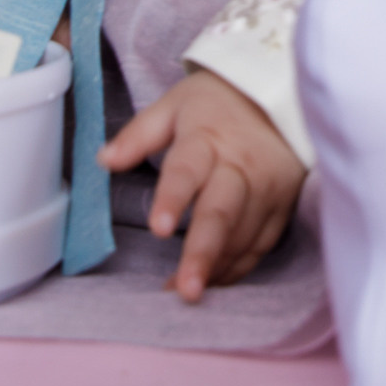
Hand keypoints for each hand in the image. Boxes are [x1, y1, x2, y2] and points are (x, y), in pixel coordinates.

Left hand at [98, 70, 304, 301]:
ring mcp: (266, 189)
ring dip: (215, 267)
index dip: (173, 198)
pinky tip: (214, 283)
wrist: (282, 93)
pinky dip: (238, 268)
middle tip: (186, 289)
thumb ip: (139, 134)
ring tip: (185, 292)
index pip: (187, 170)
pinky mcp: (282, 206)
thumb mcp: (175, 104)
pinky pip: (261, 245)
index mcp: (207, 137)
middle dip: (203, 252)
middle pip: (221, 213)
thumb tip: (102, 160)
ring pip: (242, 236)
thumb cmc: (219, 102)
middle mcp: (240, 166)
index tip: (158, 228)